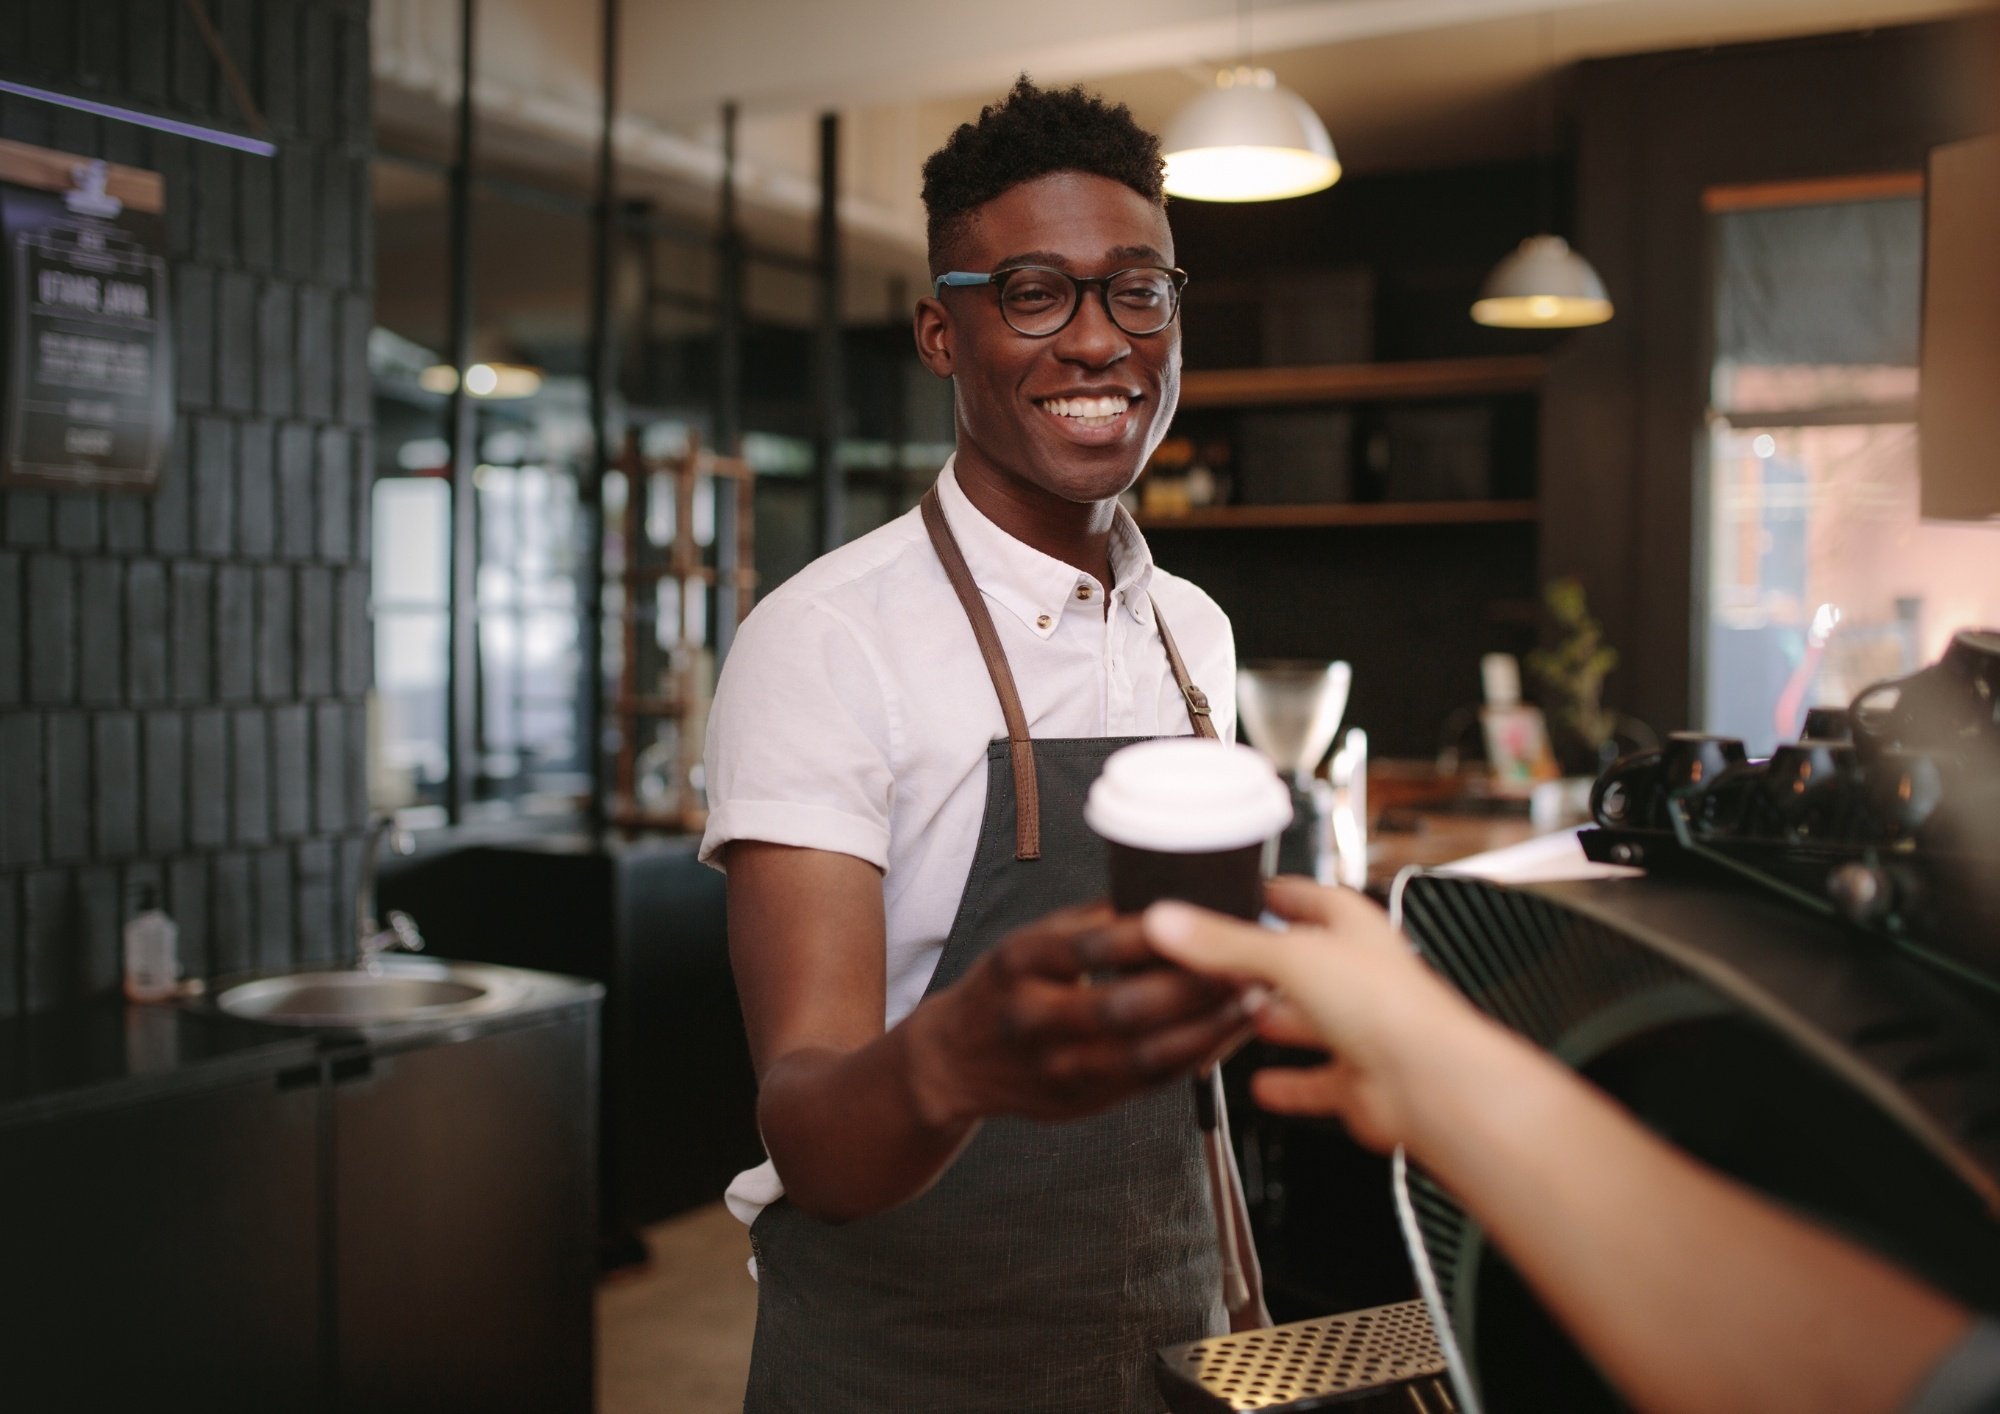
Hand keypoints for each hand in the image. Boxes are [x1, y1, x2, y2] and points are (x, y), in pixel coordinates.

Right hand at [907, 902, 1258, 1126]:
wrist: (953, 1061)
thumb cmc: (1006, 986)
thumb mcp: (1030, 941)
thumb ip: (1090, 925)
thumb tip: (1169, 895)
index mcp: (1019, 962)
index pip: (1090, 947)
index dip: (1153, 937)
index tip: (1208, 919)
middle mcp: (1033, 1018)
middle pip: (1122, 1008)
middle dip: (1192, 989)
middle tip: (1248, 964)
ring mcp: (1056, 1068)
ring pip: (1142, 1056)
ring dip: (1206, 1029)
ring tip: (1253, 1001)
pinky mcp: (1080, 1102)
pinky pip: (1148, 1083)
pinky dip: (1194, 1057)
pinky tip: (1227, 1033)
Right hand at [1142, 877, 1479, 1153]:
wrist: (1429, 1083)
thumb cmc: (1389, 1006)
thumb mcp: (1289, 957)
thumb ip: (1224, 944)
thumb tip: (1169, 921)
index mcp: (1353, 928)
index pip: (1309, 898)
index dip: (1275, 894)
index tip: (1242, 894)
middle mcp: (1361, 975)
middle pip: (1306, 961)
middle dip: (1267, 962)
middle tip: (1224, 962)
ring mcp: (1362, 1028)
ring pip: (1311, 1019)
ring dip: (1277, 1019)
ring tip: (1238, 1017)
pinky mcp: (1358, 1080)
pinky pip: (1316, 1080)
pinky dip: (1289, 1084)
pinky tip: (1263, 1086)